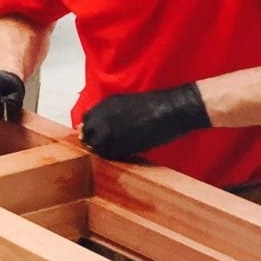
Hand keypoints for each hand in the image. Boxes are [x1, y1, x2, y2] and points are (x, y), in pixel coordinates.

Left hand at [80, 84, 209, 160]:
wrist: (173, 108)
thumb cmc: (158, 105)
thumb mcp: (128, 105)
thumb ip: (113, 115)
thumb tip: (105, 129)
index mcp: (106, 104)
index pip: (87, 120)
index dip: (93, 130)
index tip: (99, 137)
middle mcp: (103, 116)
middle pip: (88, 135)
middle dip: (95, 142)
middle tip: (108, 148)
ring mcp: (110, 130)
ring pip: (97, 147)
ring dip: (106, 151)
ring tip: (121, 151)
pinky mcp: (120, 144)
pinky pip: (111, 155)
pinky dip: (118, 157)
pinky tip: (130, 153)